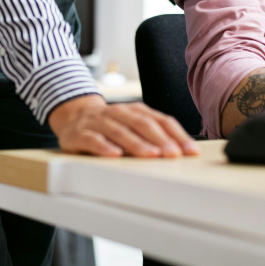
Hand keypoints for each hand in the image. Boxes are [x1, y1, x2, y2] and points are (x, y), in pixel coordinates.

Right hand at [48, 95, 199, 157]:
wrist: (73, 116)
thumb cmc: (110, 125)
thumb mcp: (132, 125)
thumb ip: (153, 135)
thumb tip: (181, 152)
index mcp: (135, 110)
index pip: (161, 120)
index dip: (177, 135)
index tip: (191, 150)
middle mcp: (118, 112)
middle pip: (142, 124)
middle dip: (160, 139)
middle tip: (173, 154)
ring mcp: (99, 122)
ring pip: (119, 131)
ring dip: (137, 143)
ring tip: (151, 155)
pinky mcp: (81, 133)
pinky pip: (93, 139)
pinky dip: (104, 147)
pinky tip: (115, 155)